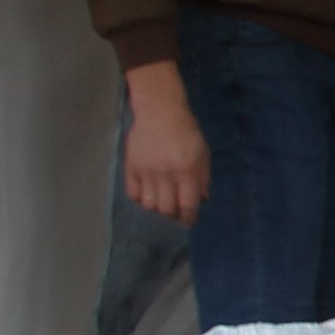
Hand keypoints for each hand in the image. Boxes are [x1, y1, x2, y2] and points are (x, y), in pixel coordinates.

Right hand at [121, 62, 209, 223]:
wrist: (160, 112)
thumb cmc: (187, 132)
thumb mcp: (203, 154)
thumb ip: (203, 178)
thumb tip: (202, 201)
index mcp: (187, 171)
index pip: (187, 205)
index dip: (188, 218)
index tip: (188, 221)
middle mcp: (166, 174)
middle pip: (166, 209)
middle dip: (173, 214)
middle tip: (175, 211)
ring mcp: (146, 172)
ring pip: (149, 205)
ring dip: (157, 208)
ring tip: (161, 201)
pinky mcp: (131, 168)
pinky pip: (133, 195)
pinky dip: (141, 199)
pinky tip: (147, 194)